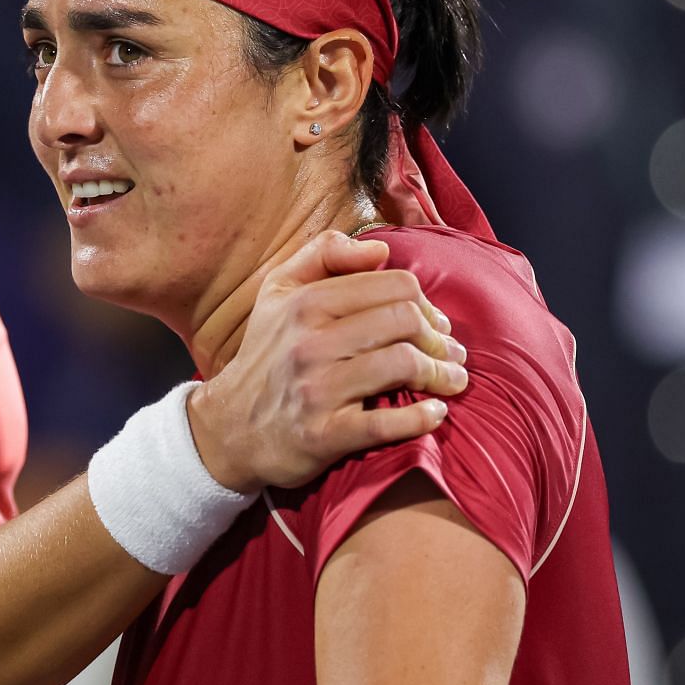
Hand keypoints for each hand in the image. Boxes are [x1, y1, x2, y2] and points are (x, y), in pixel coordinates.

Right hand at [188, 230, 468, 494]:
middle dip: (440, 338)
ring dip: (442, 375)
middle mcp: (309, 342)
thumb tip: (380, 249)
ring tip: (453, 381)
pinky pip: (386, 423)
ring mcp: (316, 390)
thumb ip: (324, 254)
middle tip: (452, 353)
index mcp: (305, 302)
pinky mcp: (323, 435)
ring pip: (402, 365)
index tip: (435, 324)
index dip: (427, 304)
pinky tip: (435, 414)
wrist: (230, 427)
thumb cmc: (266, 355)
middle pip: (405, 321)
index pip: (394, 286)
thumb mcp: (278, 291)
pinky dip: (422, 418)